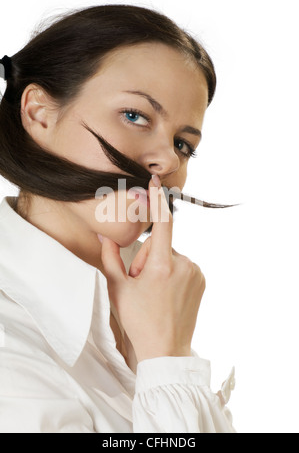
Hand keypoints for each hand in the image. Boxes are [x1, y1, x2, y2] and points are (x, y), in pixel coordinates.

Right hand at [99, 175, 205, 362]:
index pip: (161, 223)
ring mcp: (195, 272)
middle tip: (140, 282)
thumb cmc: (139, 320)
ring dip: (160, 266)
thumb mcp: (118, 289)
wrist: (165, 349)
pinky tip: (167, 294)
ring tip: (154, 292)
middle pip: (160, 245)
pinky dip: (174, 273)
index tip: (156, 181)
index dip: (157, 199)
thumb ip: (110, 257)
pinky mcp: (202, 280)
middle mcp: (184, 264)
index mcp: (161, 265)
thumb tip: (104, 235)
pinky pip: (183, 266)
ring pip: (171, 256)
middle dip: (147, 257)